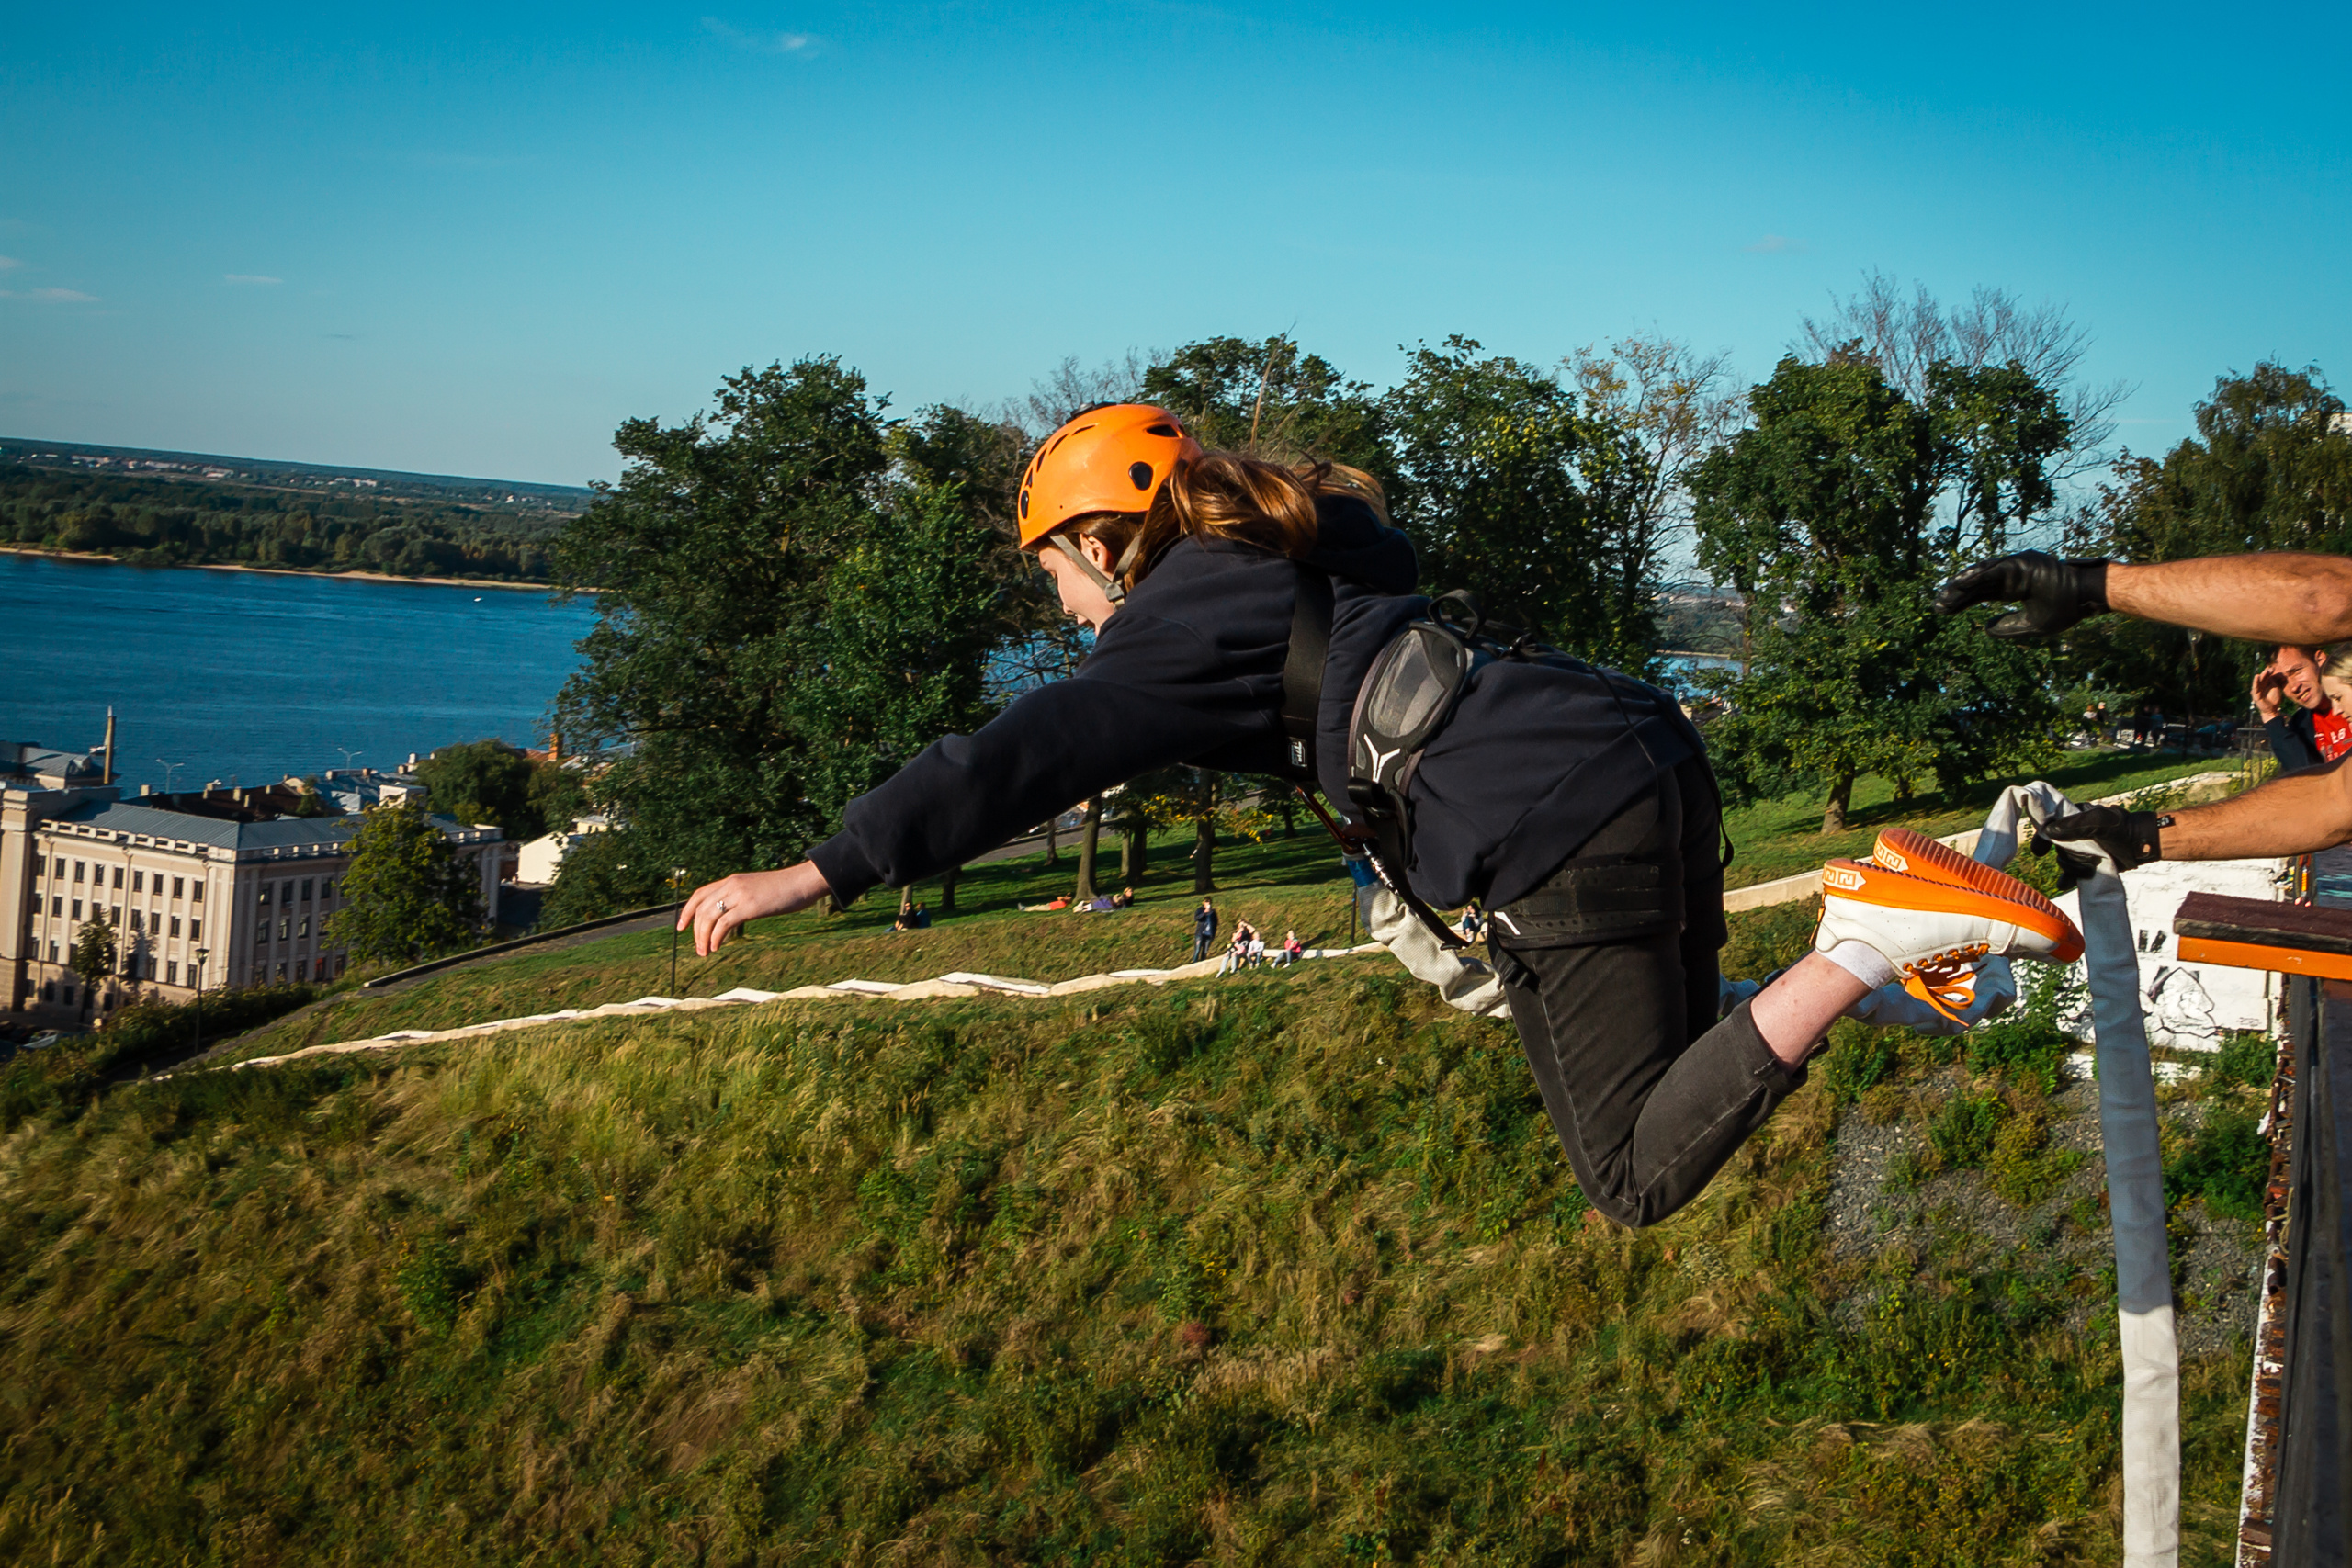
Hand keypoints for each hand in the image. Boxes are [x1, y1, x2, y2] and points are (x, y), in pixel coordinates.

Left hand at [679, 861, 833, 955]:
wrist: (803, 882)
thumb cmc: (785, 889)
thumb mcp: (758, 890)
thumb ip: (743, 898)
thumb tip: (734, 914)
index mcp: (732, 880)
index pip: (700, 894)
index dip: (687, 911)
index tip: (682, 927)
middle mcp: (732, 885)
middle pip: (702, 909)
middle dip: (696, 931)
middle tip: (699, 949)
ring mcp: (740, 895)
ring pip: (709, 917)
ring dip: (703, 938)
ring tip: (705, 952)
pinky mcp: (750, 907)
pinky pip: (723, 924)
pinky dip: (715, 938)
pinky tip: (717, 947)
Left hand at [1933, 551, 2110, 639]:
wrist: (2085, 597)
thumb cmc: (2063, 610)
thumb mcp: (2031, 624)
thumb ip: (2008, 627)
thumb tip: (1985, 628)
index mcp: (2012, 589)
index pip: (1980, 595)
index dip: (1961, 602)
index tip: (1942, 610)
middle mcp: (2010, 577)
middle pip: (1976, 586)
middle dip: (1956, 596)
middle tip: (1936, 605)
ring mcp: (2015, 568)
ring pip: (1981, 576)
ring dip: (1962, 585)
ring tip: (1944, 595)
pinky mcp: (2020, 563)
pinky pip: (1994, 570)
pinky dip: (1976, 576)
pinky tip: (1960, 584)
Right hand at [2030, 805, 2164, 887]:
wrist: (2142, 845)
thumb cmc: (2121, 828)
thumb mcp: (2098, 821)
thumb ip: (2074, 824)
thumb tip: (2048, 831)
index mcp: (2073, 818)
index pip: (2049, 825)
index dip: (2041, 837)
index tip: (2038, 851)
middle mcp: (2074, 834)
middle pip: (2056, 847)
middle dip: (2063, 856)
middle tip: (2073, 859)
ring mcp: (2082, 850)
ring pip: (2064, 861)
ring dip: (2070, 868)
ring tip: (2086, 869)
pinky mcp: (2088, 864)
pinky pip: (2071, 874)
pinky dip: (2067, 879)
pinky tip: (2065, 884)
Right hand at [2252, 664, 2285, 720]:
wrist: (2272, 709)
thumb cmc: (2274, 699)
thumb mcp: (2276, 688)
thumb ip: (2276, 682)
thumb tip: (2279, 674)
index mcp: (2266, 684)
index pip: (2267, 677)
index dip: (2270, 672)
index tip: (2274, 668)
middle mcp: (2261, 686)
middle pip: (2263, 678)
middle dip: (2266, 673)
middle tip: (2270, 668)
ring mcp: (2257, 690)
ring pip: (2259, 681)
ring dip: (2262, 676)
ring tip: (2265, 671)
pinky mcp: (2255, 694)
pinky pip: (2255, 687)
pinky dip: (2255, 681)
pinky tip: (2257, 676)